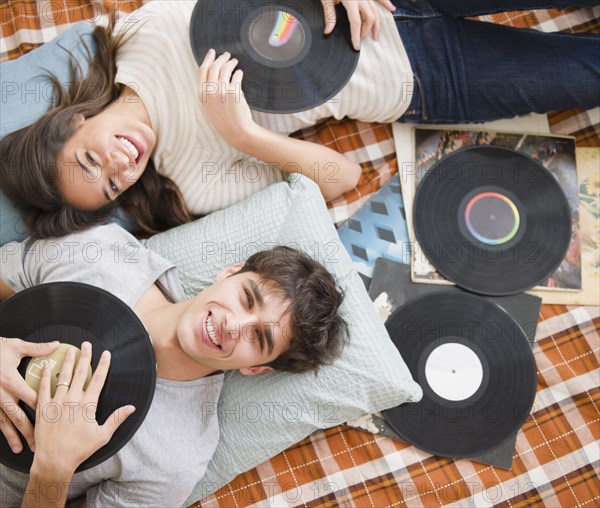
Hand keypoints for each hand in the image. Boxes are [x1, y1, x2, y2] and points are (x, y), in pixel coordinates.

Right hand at [0, 337, 59, 452]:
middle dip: (30, 431)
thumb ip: (37, 349)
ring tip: (21, 448)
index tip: (56, 419)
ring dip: (13, 436)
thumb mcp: (15, 347)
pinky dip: (1, 430)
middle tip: (40, 444)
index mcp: (12, 381)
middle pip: (19, 416)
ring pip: (4, 422)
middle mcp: (1, 394)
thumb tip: (55, 345)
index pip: (33, 398)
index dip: (45, 409)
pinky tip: (7, 440)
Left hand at [31, 342, 134, 477]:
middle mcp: (73, 400)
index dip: (103, 365)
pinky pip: (44, 387)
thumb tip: (131, 408)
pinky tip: (48, 365)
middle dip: (85, 357)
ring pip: (64, 377)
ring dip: (68, 362)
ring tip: (70, 349)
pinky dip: (46, 375)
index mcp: (88, 405)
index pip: (98, 379)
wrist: (54, 460)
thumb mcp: (103, 435)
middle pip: (81, 373)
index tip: (106, 353)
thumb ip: (117, 419)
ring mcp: (57, 402)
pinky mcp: (43, 408)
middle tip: (87, 344)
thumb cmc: (79, 450)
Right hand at [197, 49, 254, 146]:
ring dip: (230, 62)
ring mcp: (221, 91)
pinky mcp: (234, 92)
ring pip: (225, 69)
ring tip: (234, 61)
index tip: (211, 52)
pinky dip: (239, 73)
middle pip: (214, 66)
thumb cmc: (223, 120)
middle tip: (226, 55)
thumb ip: (207, 91)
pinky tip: (240, 72)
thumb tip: (211, 74)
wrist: (236, 131)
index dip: (207, 59)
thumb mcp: (209, 107)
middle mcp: (210, 91)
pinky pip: (236, 76)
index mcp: (201, 95)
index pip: (201, 70)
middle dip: (220, 58)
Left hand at [321, 0, 395, 49]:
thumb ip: (329, 15)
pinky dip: (386, 3)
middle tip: (362, 39)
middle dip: (367, 30)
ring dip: (376, 23)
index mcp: (350, 0)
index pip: (356, 22)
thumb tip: (328, 31)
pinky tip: (391, 9)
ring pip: (375, 10)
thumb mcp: (326, 0)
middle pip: (369, 17)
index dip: (356, 36)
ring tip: (375, 34)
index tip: (356, 47)